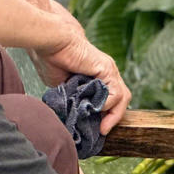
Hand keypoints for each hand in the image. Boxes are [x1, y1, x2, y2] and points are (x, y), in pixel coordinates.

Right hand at [32, 7, 131, 131]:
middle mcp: (105, 74)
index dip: (104, 116)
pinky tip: (95, 108)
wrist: (51, 41)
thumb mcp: (63, 86)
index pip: (108, 100)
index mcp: (95, 78)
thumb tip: (75, 115)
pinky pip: (116, 93)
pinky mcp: (108, 69)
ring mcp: (109, 71)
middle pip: (120, 100)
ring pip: (122, 98)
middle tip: (101, 132)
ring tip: (102, 127)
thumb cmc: (52, 58)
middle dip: (113, 119)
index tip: (95, 130)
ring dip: (113, 116)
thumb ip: (72, 98)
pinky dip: (108, 105)